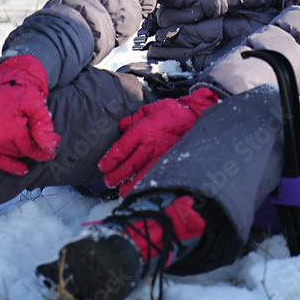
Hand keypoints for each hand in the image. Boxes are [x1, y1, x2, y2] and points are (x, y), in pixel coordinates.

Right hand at [0, 54, 59, 175]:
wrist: (3, 85)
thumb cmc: (21, 94)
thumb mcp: (36, 105)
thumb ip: (43, 125)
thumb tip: (50, 146)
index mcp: (9, 129)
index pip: (29, 148)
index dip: (42, 151)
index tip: (52, 152)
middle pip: (21, 152)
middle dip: (34, 148)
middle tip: (45, 143)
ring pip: (11, 154)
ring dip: (21, 150)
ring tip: (29, 138)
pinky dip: (8, 164)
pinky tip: (22, 169)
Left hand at [98, 87, 217, 194]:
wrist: (196, 117)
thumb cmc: (173, 112)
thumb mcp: (151, 109)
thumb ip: (134, 118)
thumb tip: (122, 125)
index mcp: (141, 130)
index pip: (120, 149)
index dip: (109, 160)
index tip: (102, 166)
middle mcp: (148, 145)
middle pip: (127, 165)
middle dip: (115, 175)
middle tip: (107, 181)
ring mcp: (159, 156)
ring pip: (139, 174)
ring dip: (127, 184)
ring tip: (119, 190)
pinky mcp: (169, 162)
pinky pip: (154, 176)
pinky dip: (145, 184)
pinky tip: (139, 190)